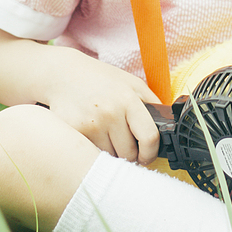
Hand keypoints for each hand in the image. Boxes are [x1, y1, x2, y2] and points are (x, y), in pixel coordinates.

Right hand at [45, 55, 162, 164]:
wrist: (63, 73)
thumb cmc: (101, 79)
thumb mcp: (131, 83)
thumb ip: (151, 103)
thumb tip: (167, 127)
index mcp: (128, 99)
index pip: (149, 137)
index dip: (151, 152)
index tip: (147, 156)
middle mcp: (110, 112)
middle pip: (129, 153)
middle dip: (129, 153)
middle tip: (123, 143)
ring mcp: (90, 123)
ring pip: (110, 157)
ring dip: (110, 152)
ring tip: (105, 135)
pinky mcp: (74, 132)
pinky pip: (91, 154)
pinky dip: (93, 149)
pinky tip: (91, 135)